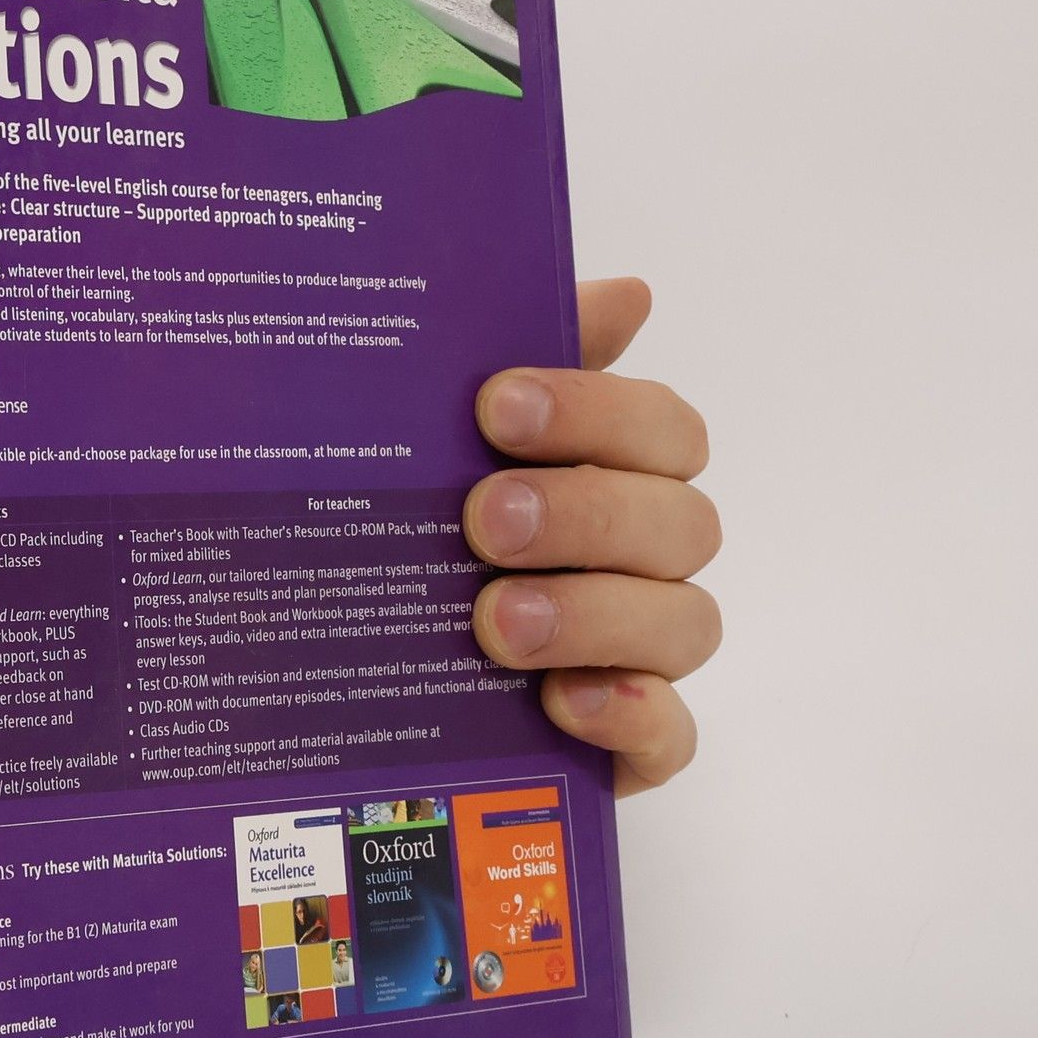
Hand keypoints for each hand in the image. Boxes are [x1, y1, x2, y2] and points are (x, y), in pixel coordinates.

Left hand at [463, 278, 719, 794]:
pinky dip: (630, 716)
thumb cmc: (417, 535)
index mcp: (616, 474)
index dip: (593, 411)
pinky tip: (564, 700)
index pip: (660, 427)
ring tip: (495, 621)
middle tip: (483, 521)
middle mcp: (644, 560)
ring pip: (685, 624)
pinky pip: (671, 735)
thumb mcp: (437, 441)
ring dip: (593, 613)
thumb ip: (518, 356)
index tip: (494, 407)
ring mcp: (642, 655)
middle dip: (585, 514)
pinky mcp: (628, 744)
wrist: (353, 669)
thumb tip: (629, 294)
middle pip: (679, 523)